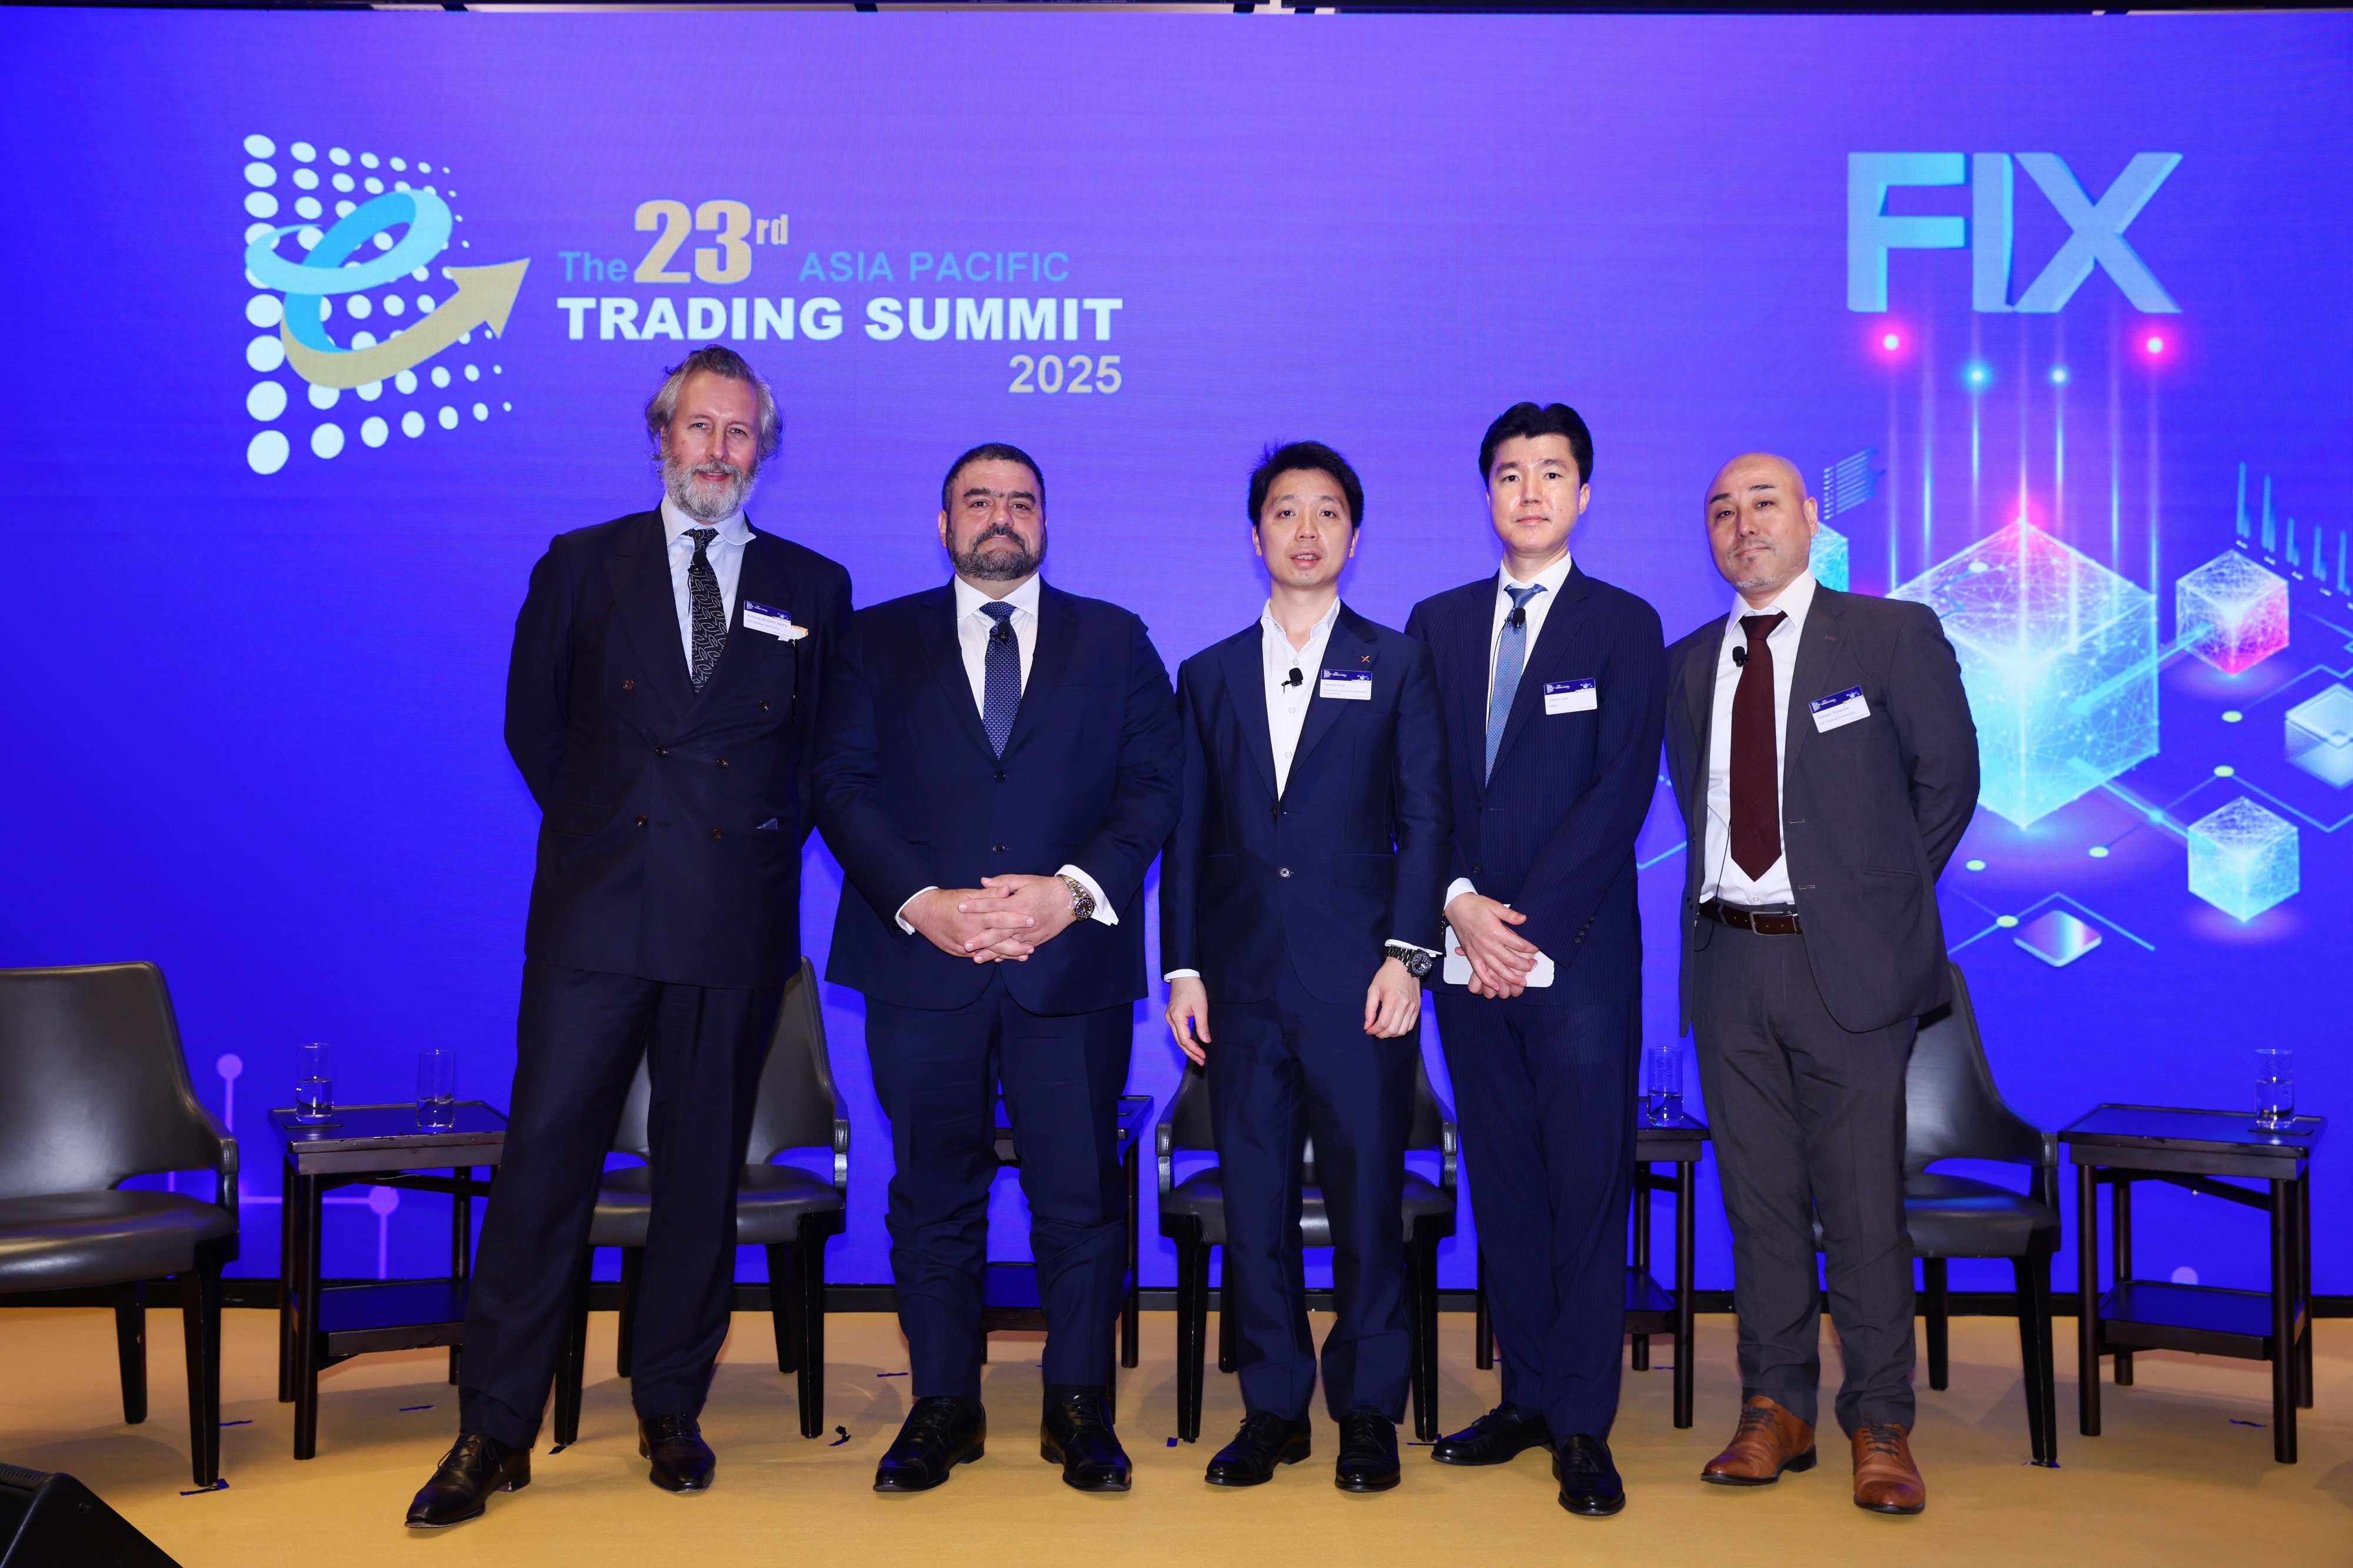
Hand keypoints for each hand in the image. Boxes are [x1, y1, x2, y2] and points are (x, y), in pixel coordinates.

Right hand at [904, 886, 1034, 962]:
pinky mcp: (959, 951)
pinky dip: (992, 957)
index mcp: (974, 915)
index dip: (1016, 920)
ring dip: (1008, 954)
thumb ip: (989, 894)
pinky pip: (979, 956)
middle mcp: (970, 932)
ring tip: (1024, 955)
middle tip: (1032, 946)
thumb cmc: (948, 901)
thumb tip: (1006, 889)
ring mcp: (964, 944)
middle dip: (1016, 944)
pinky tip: (1005, 958)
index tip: (1031, 920)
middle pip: (997, 939)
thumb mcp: (968, 894)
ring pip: (990, 951)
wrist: (924, 912)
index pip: (999, 918)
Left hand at [970, 874, 1079, 955]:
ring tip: (976, 958)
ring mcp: (1029, 933)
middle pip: (998, 931)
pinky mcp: (1036, 940)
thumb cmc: (1046, 887)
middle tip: (965, 944)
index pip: (992, 904)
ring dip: (991, 952)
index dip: (976, 906)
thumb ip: (1003, 881)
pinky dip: (1007, 955)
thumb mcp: (1025, 880)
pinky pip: (1019, 949)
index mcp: (1018, 902)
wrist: (1069, 900)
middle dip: (980, 939)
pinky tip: (995, 959)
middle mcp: (1022, 920)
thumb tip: (983, 881)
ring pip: (1007, 944)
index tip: (960, 908)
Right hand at [1165, 976, 1210, 1064]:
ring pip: (1178, 1038)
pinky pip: (1178, 1031)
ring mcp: (1170, 1017)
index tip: (1203, 1056)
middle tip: (1201, 1061)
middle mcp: (1170, 1019)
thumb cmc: (1192, 988)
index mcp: (1177, 1017)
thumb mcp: (1201, 1007)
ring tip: (1197, 1056)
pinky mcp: (1172, 1015)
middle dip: (1190, 1053)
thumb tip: (1205, 1040)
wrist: (1183, 975)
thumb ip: (1202, 1025)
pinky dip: (1184, 1040)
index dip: (1194, 1050)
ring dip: (1187, 1048)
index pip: (1184, 1040)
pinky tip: (1191, 1044)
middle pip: (1179, 1042)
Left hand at [1363, 956, 1421, 1038]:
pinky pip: (1410, 1026)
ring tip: (1384, 1030)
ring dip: (1392, 1034)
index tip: (1368, 1030)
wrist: (1404, 965)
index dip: (1374, 1030)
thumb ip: (1369, 1009)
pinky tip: (1394, 1026)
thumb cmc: (1386, 976)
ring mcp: (1413, 1007)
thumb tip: (1367, 1025)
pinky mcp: (1417, 1007)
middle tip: (1375, 1031)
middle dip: (1381, 1034)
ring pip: (1403, 1030)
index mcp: (1391, 1000)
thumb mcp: (1373, 989)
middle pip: (1393, 1030)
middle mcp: (1404, 1005)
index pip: (1383, 1024)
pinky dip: (1401, 1030)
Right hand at [1446, 892, 1538, 998]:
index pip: (1518, 944)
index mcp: (1496, 931)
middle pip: (1510, 960)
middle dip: (1524, 965)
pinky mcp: (1471, 955)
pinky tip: (1496, 986)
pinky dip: (1487, 981)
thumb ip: (1510, 914)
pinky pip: (1479, 972)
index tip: (1536, 949)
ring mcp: (1479, 951)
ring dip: (1510, 978)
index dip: (1530, 948)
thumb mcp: (1494, 905)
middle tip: (1532, 966)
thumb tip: (1524, 919)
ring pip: (1497, 969)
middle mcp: (1488, 944)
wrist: (1456, 907)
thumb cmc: (1474, 906)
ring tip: (1521, 982)